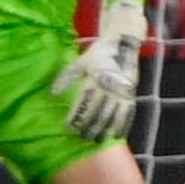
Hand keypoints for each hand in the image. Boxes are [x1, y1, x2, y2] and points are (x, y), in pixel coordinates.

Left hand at [53, 0, 147, 140]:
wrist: (124, 42)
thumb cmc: (99, 52)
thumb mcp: (81, 62)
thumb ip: (67, 77)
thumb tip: (52, 94)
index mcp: (95, 78)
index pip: (84, 103)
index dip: (77, 117)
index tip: (69, 128)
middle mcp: (110, 87)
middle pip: (99, 113)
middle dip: (89, 128)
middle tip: (81, 139)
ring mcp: (122, 92)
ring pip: (113, 116)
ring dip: (105, 130)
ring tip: (96, 141)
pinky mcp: (131, 93)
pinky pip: (128, 114)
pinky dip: (122, 126)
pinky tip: (116, 136)